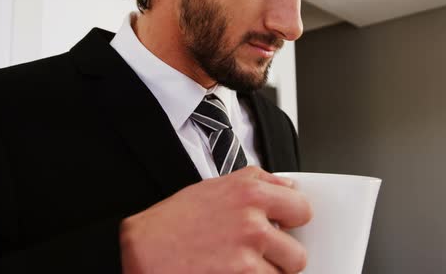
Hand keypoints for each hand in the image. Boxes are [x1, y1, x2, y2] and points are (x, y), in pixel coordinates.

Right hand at [119, 166, 311, 273]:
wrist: (143, 251)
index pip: (302, 209)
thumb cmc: (174, 221)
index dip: (293, 220)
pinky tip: (231, 272)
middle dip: (282, 257)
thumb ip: (257, 181)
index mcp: (250, 193)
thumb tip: (288, 185)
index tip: (285, 225)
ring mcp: (246, 257)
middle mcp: (252, 223)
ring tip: (240, 265)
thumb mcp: (216, 186)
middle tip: (262, 255)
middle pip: (298, 253)